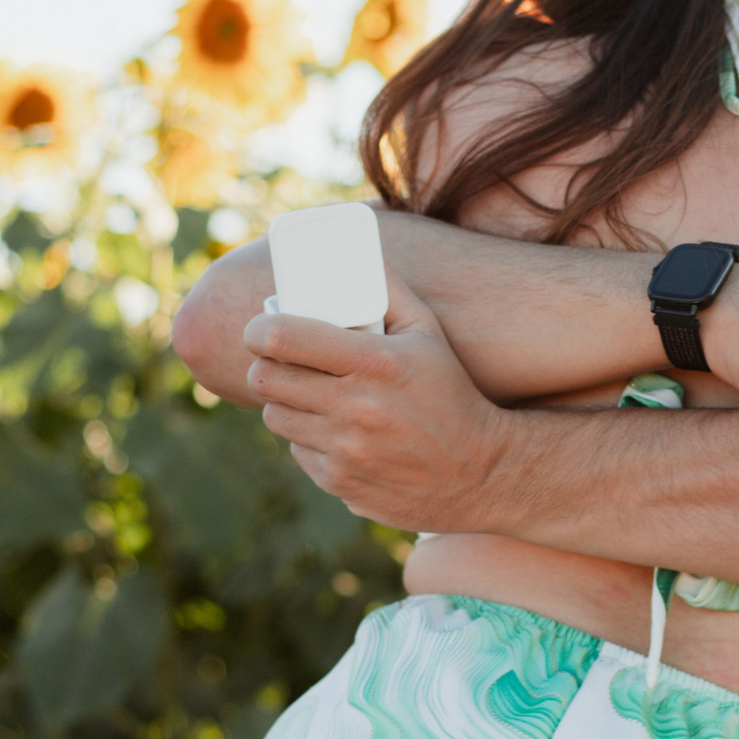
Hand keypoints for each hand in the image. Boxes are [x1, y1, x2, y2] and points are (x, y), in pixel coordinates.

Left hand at [243, 273, 513, 533]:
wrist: (480, 472)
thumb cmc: (450, 393)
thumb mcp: (430, 334)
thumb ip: (391, 292)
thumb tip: (361, 256)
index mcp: (375, 363)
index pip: (283, 337)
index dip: (258, 330)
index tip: (259, 329)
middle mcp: (355, 408)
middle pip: (268, 378)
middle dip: (267, 364)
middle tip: (280, 360)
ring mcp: (345, 450)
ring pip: (276, 417)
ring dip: (284, 403)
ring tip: (309, 395)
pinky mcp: (340, 482)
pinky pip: (298, 452)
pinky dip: (308, 440)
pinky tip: (337, 432)